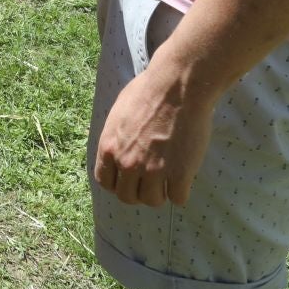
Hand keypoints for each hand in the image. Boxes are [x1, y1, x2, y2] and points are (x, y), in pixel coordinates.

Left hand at [94, 65, 214, 206]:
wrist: (177, 87)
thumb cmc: (148, 92)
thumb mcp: (119, 113)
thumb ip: (116, 137)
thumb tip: (118, 148)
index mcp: (109, 148)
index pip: (105, 182)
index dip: (117, 183)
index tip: (128, 180)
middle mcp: (127, 163)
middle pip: (127, 197)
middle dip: (138, 191)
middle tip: (151, 182)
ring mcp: (153, 171)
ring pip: (152, 201)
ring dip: (160, 194)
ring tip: (168, 180)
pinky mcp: (179, 174)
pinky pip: (178, 198)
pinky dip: (180, 192)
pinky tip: (183, 179)